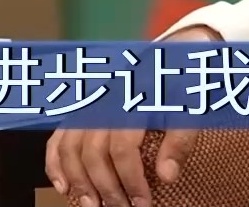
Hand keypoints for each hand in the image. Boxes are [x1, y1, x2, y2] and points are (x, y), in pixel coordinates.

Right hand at [45, 26, 214, 206]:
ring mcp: (90, 104)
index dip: (131, 179)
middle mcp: (106, 99)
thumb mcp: (192, 107)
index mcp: (133, 96)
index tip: (143, 203)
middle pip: (93, 151)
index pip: (122, 146)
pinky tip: (64, 188)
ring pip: (71, 147)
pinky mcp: (81, 110)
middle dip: (106, 187)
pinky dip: (56, 164)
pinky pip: (59, 137)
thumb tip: (166, 176)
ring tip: (92, 205)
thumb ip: (180, 140)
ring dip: (79, 181)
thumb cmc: (182, 85)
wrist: (172, 57)